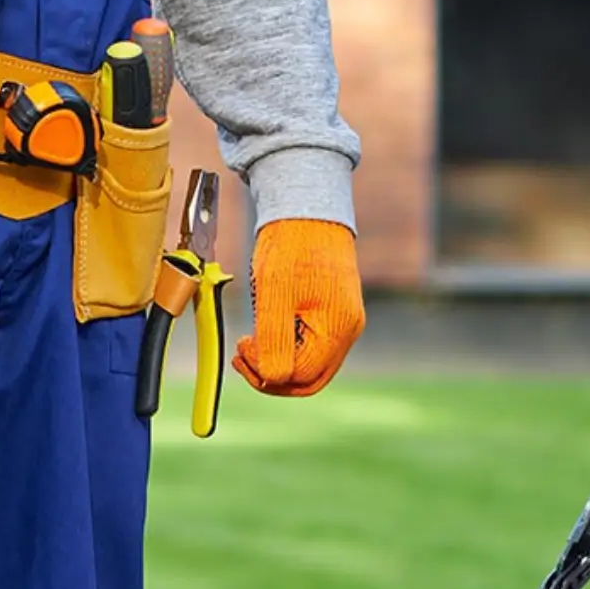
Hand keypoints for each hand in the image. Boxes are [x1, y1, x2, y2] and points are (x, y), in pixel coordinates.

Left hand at [234, 218, 365, 396]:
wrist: (308, 209)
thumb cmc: (292, 245)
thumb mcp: (274, 293)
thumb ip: (274, 340)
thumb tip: (271, 378)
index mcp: (338, 327)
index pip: (301, 376)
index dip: (266, 372)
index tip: (242, 346)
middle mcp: (347, 330)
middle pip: (309, 379)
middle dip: (272, 375)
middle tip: (243, 356)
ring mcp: (343, 322)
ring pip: (310, 365)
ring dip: (278, 362)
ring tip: (251, 342)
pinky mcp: (334, 313)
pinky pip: (311, 346)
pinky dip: (287, 347)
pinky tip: (267, 329)